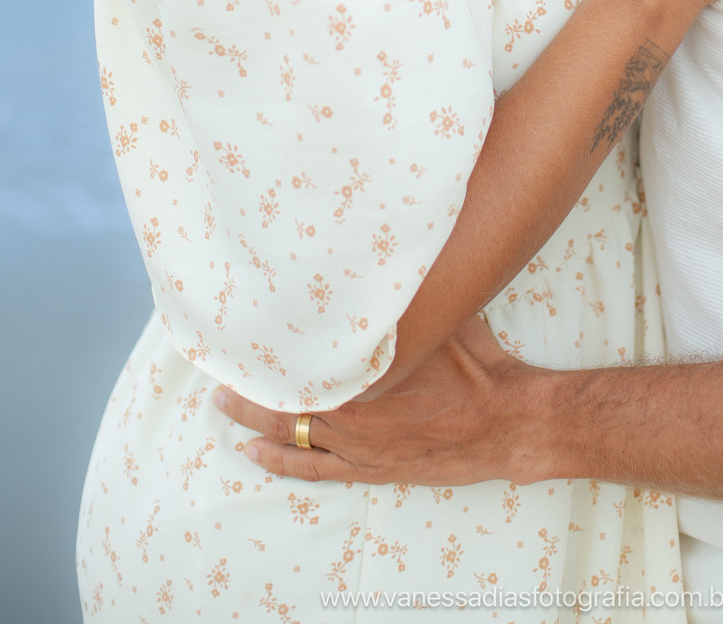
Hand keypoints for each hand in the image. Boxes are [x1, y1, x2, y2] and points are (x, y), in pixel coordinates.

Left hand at [212, 316, 541, 486]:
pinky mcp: (368, 468)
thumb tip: (384, 254)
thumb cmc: (474, 364)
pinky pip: (311, 467)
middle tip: (217, 365)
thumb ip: (404, 296)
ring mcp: (355, 444)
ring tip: (223, 404)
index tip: (237, 329)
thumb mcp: (438, 315)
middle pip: (283, 393)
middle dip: (248, 380)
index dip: (265, 346)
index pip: (298, 355)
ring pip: (288, 430)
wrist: (504, 421)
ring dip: (253, 416)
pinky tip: (253, 452)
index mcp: (361, 368)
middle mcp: (349, 409)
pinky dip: (278, 459)